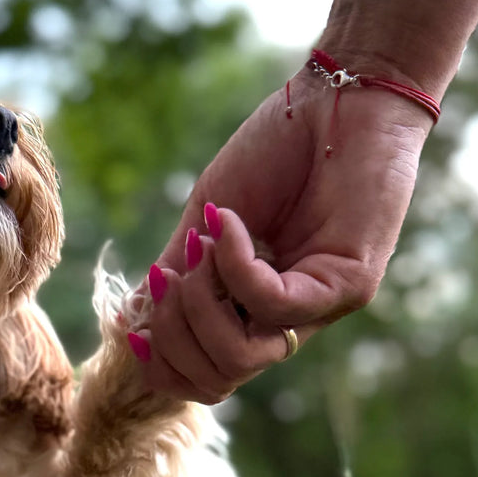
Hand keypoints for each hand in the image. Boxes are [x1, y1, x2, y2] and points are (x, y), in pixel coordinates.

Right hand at [129, 72, 434, 402]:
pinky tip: (226, 224)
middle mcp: (288, 323)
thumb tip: (130, 323)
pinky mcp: (347, 287)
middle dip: (173, 335)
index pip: (207, 379)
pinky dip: (234, 265)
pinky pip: (271, 304)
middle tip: (168, 275)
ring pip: (241, 356)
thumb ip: (173, 275)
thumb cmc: (274, 153)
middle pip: (217, 380)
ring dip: (200, 305)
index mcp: (254, 314)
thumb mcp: (204, 222)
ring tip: (197, 248)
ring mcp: (320, 309)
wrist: (340, 97)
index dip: (162, 366)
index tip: (136, 326)